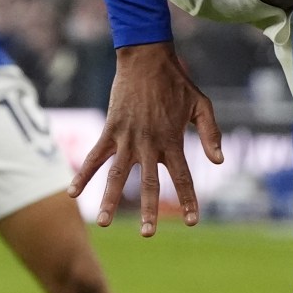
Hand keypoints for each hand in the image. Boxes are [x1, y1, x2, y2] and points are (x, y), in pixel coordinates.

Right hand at [69, 41, 223, 236]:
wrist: (147, 58)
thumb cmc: (177, 82)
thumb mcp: (202, 105)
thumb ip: (210, 134)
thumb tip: (219, 162)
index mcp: (173, 140)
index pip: (184, 177)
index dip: (189, 200)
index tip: (193, 222)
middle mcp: (150, 143)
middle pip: (151, 183)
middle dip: (150, 210)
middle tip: (149, 234)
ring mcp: (127, 138)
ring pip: (118, 176)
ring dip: (110, 200)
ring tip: (104, 223)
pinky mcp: (110, 130)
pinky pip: (94, 157)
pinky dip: (83, 175)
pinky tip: (73, 193)